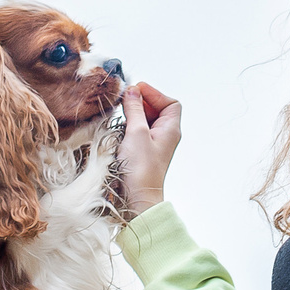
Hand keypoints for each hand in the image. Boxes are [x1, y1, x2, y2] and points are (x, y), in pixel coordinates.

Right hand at [120, 82, 181, 217]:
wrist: (137, 198)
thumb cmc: (141, 168)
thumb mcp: (136, 132)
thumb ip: (135, 109)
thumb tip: (132, 91)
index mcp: (170, 129)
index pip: (169, 103)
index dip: (154, 94)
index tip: (136, 91)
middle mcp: (165, 135)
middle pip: (157, 109)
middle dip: (141, 102)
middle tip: (125, 100)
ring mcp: (154, 144)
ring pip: (145, 120)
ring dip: (133, 114)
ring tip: (121, 114)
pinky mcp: (142, 152)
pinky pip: (137, 131)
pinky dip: (129, 126)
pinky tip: (119, 128)